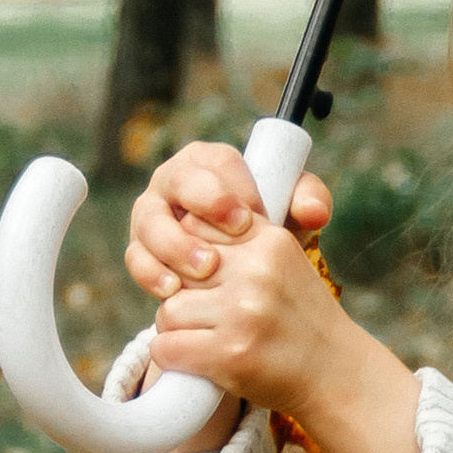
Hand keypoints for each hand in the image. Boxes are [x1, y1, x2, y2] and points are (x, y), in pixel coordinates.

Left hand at [121, 138, 420, 452]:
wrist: (339, 388)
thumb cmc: (305, 333)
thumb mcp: (280, 271)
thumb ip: (240, 245)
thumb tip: (183, 221)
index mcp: (270, 240)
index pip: (200, 214)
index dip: (180, 230)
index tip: (183, 248)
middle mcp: (259, 268)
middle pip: (177, 266)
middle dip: (182, 291)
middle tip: (208, 309)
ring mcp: (245, 309)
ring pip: (170, 310)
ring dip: (184, 333)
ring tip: (223, 346)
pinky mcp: (232, 350)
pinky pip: (170, 347)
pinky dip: (180, 363)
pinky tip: (211, 368)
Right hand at [126, 137, 333, 304]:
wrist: (241, 274)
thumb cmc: (264, 232)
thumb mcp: (291, 215)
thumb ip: (309, 202)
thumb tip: (315, 212)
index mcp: (209, 162)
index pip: (216, 161)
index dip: (233, 185)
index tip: (254, 214)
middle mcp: (174, 182)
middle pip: (177, 183)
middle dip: (204, 206)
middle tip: (235, 234)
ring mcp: (152, 216)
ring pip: (151, 222)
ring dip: (175, 244)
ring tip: (206, 268)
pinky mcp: (141, 250)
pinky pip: (137, 258)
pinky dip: (152, 274)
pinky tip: (173, 291)